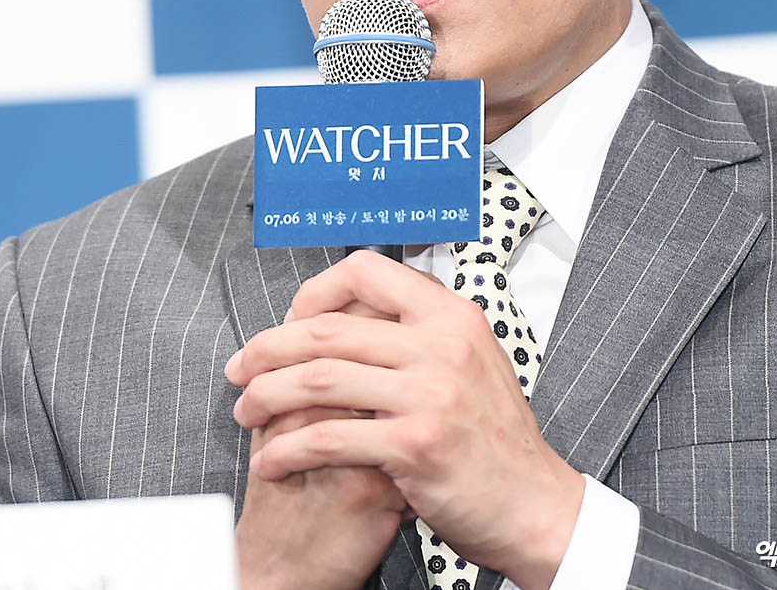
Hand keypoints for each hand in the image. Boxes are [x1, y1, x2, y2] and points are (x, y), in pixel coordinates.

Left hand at [226, 250, 584, 589]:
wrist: (534, 504)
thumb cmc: (497, 440)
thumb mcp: (472, 361)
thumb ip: (422, 334)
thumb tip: (355, 316)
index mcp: (452, 315)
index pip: (367, 272)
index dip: (316, 291)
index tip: (291, 318)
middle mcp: (441, 344)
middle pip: (328, 328)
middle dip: (269, 347)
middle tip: (241, 367)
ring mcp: (429, 392)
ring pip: (319, 378)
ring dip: (268, 395)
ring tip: (245, 410)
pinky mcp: (414, 444)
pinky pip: (328, 437)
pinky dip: (286, 449)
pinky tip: (271, 460)